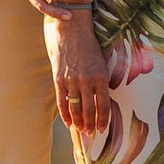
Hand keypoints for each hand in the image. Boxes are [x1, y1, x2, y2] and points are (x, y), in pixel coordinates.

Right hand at [45, 15, 111, 134]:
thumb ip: (102, 81)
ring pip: (75, 109)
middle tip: (90, 133)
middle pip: (90, 110)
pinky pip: (62, 102)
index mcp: (101, 76)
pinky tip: (68, 122)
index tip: (102, 129)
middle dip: (90, 124)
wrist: (71, 30)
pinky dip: (65, 114)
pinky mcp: (59, 79)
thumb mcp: (101, 61)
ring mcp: (71, 81)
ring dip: (78, 122)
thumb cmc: (89, 45)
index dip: (103, 120)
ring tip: (81, 130)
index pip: (104, 105)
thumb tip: (102, 100)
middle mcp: (86, 80)